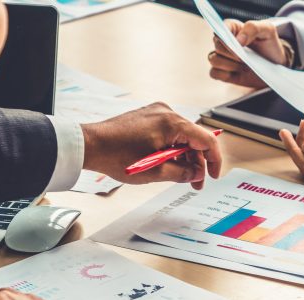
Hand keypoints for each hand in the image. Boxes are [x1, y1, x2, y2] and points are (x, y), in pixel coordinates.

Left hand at [81, 102, 221, 189]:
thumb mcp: (155, 171)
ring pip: (181, 136)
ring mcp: (156, 113)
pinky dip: (172, 148)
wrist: (90, 145)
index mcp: (172, 122)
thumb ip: (183, 172)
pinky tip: (169, 163)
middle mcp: (166, 112)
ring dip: (184, 156)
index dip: (213, 160)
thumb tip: (197, 173)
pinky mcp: (147, 117)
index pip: (206, 140)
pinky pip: (169, 132)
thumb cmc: (117, 156)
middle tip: (195, 182)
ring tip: (181, 176)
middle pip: (194, 138)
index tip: (213, 175)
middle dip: (197, 161)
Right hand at [208, 19, 286, 87]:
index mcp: (233, 28)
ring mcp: (223, 57)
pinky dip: (225, 75)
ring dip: (230, 65)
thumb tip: (238, 39)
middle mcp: (225, 41)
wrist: (275, 65)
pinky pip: (214, 73)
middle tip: (246, 59)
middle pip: (216, 46)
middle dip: (231, 54)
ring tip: (245, 67)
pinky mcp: (223, 72)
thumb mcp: (268, 30)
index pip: (219, 29)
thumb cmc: (270, 45)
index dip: (226, 38)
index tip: (240, 46)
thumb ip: (253, 28)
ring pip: (213, 59)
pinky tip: (237, 73)